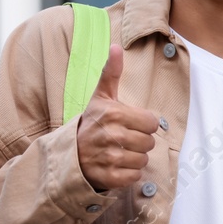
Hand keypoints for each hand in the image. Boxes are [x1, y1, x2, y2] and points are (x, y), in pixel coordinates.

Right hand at [75, 44, 158, 191]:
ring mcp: (110, 157)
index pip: (153, 123)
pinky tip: (115, 166)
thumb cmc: (92, 122)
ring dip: (134, 158)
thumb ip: (111, 72)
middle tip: (122, 139)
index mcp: (114, 113)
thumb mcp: (101, 97)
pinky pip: (135, 176)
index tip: (128, 124)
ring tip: (118, 152)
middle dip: (139, 142)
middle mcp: (112, 135)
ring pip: (144, 160)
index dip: (144, 125)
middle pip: (150, 142)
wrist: (69, 153)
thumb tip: (116, 46)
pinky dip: (128, 174)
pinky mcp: (109, 177)